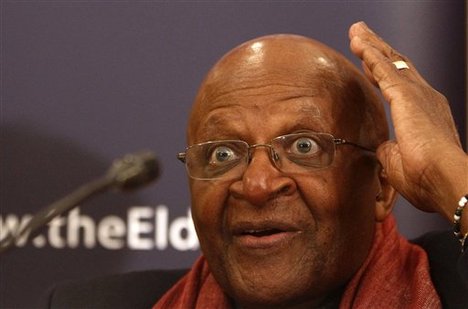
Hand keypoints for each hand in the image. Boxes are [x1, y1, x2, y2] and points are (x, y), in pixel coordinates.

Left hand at [348, 21, 466, 221]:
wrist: (443, 179)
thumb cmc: (425, 178)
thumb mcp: (398, 163)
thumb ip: (389, 151)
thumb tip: (381, 147)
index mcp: (422, 113)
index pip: (398, 85)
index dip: (381, 71)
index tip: (368, 62)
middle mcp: (423, 98)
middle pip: (396, 66)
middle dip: (377, 49)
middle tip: (361, 34)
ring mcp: (416, 93)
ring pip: (389, 61)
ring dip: (371, 45)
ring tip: (356, 31)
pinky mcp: (406, 95)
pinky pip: (383, 68)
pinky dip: (369, 53)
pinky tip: (358, 42)